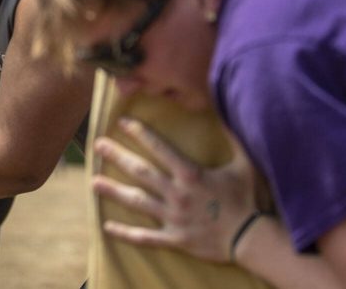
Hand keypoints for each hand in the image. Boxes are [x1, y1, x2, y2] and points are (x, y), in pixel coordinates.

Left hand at [93, 117, 256, 261]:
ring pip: (137, 202)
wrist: (252, 239)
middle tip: (98, 145)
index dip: (140, 133)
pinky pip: (145, 237)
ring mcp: (173, 217)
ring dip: (113, 191)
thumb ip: (234, 136)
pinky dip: (125, 233)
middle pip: (140, 171)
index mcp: (191, 174)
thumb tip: (229, 107)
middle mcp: (177, 194)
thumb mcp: (246, 163)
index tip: (123, 122)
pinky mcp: (174, 239)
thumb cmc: (249, 199)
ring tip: (93, 182)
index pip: (159, 148)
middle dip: (117, 156)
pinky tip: (107, 227)